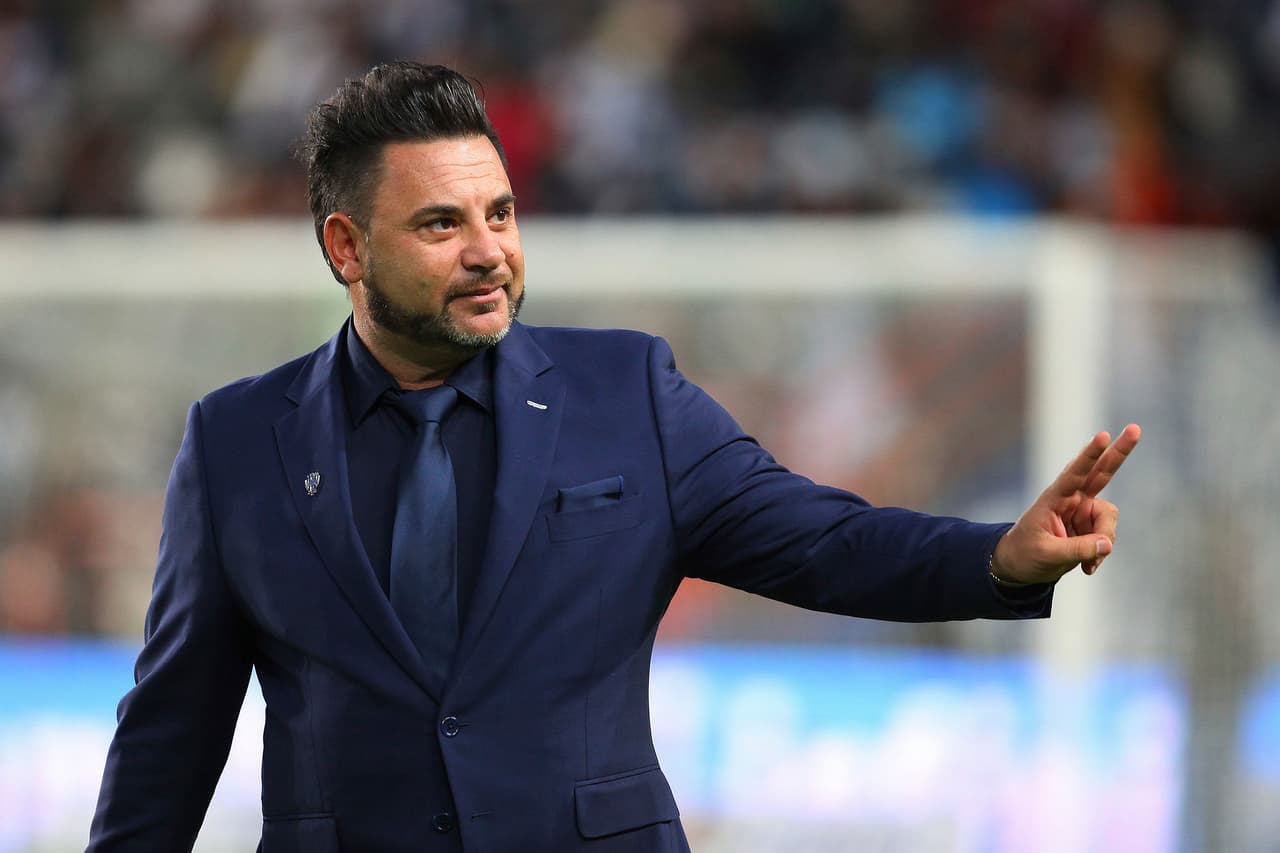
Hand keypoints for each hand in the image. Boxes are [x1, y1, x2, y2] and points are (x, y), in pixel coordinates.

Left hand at [991, 424, 1141, 584]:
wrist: (1021, 566)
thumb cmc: (1025, 554)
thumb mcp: (1047, 555)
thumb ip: (1077, 549)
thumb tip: (1108, 544)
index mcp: (1054, 498)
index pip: (1074, 473)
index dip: (1089, 455)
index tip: (1103, 435)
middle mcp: (1072, 499)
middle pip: (1101, 472)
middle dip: (1119, 452)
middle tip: (1135, 428)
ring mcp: (1084, 512)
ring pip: (1109, 520)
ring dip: (1103, 541)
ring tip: (1085, 562)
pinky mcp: (1091, 527)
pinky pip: (1107, 539)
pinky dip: (1100, 554)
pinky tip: (1087, 568)